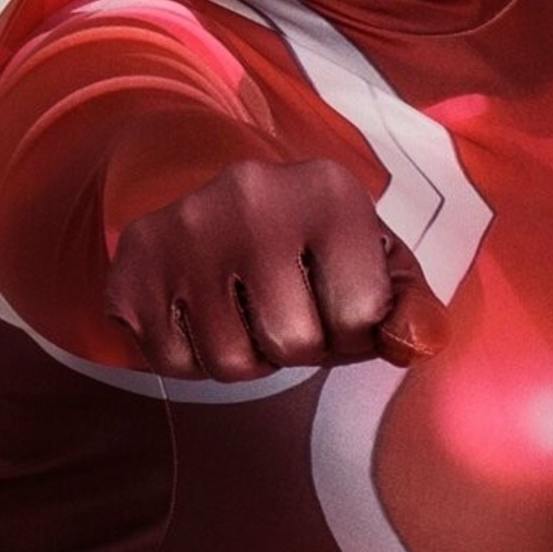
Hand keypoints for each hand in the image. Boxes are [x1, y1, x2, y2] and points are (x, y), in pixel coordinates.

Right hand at [104, 157, 449, 380]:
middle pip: (294, 343)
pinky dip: (194, 356)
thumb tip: (416, 344)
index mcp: (328, 188)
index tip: (336, 301)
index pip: (362, 316)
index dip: (354, 332)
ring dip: (248, 356)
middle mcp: (252, 194)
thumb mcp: (374, 257)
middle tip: (286, 309)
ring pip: (232, 363)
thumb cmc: (313, 240)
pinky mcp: (136, 263)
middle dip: (298, 347)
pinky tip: (203, 309)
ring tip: (247, 309)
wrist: (215, 195)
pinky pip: (175, 362)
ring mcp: (186, 225)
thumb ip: (410, 305)